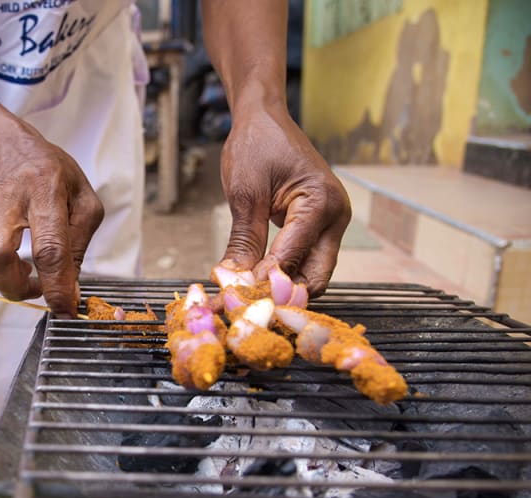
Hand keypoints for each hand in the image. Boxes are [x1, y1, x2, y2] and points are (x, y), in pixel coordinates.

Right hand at [0, 127, 103, 316]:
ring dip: (1, 282)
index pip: (49, 247)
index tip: (65, 310)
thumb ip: (80, 244)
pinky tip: (3, 267)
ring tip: (21, 274)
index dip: (57, 285)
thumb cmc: (52, 175)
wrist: (9, 150)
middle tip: (37, 287)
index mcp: (45, 191)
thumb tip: (69, 287)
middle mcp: (7, 200)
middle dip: (18, 287)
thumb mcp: (84, 201)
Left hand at [219, 101, 350, 295]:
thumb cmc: (256, 146)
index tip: (236, 298)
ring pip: (311, 273)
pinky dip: (282, 272)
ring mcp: (330, 223)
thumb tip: (235, 280)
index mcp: (321, 203)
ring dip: (282, 287)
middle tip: (246, 306)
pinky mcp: (318, 227)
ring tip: (246, 296)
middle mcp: (335, 216)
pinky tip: (255, 280)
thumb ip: (244, 240)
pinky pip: (304, 259)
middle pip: (316, 276)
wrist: (264, 119)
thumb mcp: (245, 194)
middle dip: (283, 294)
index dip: (265, 281)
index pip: (294, 257)